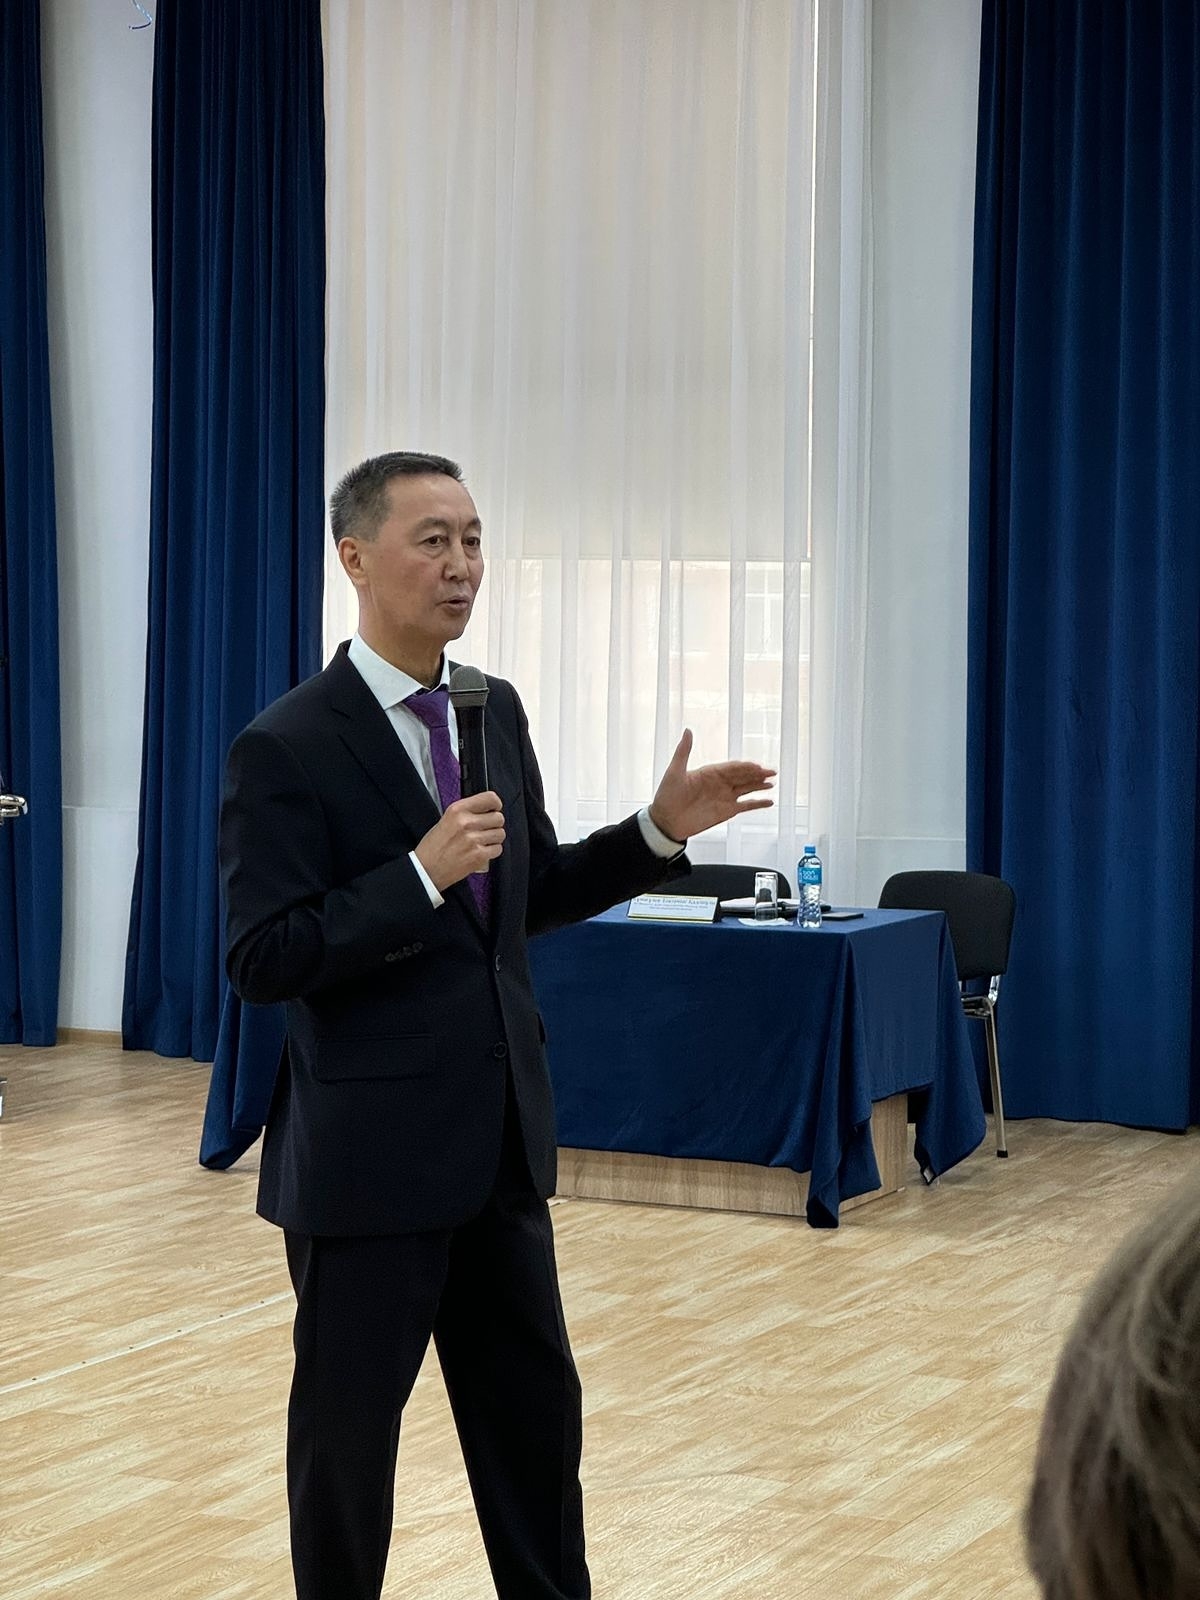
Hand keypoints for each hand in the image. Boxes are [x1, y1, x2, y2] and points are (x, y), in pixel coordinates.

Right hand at [414, 793, 505, 889]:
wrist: (426, 869)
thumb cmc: (434, 846)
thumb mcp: (446, 819)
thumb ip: (466, 812)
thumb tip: (487, 809)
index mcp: (457, 810)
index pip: (490, 798)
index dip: (496, 804)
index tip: (494, 809)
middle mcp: (466, 822)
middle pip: (498, 817)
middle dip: (494, 824)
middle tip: (485, 829)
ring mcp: (473, 839)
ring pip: (500, 833)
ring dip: (494, 838)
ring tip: (482, 842)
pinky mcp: (479, 855)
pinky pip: (498, 849)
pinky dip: (492, 851)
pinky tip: (481, 851)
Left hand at [647, 729, 774, 842]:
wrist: (665, 822)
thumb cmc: (666, 796)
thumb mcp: (674, 771)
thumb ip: (683, 751)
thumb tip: (688, 730)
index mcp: (709, 773)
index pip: (732, 767)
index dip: (745, 767)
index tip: (756, 766)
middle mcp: (719, 784)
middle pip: (743, 776)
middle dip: (757, 774)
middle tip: (771, 771)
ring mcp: (724, 798)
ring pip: (747, 789)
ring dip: (760, 785)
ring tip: (772, 782)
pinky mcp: (726, 812)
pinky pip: (746, 806)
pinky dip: (758, 804)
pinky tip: (769, 801)